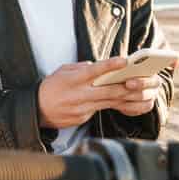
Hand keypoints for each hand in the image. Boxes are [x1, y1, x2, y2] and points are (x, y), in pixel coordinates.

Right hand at [37, 58, 154, 127]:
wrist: (37, 109)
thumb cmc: (51, 86)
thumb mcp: (63, 71)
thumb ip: (81, 68)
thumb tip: (97, 67)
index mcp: (74, 79)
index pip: (95, 71)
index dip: (110, 65)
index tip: (124, 60)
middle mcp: (79, 94)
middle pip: (108, 90)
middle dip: (126, 86)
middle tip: (141, 80)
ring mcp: (81, 108)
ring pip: (108, 102)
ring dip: (124, 97)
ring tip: (138, 91)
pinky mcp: (82, 118)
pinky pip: (100, 110)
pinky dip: (110, 104)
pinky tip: (121, 101)